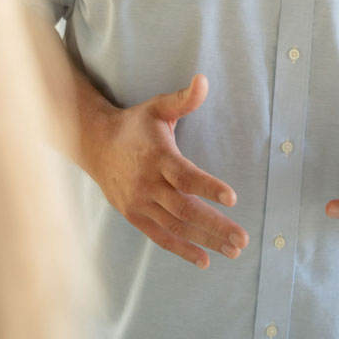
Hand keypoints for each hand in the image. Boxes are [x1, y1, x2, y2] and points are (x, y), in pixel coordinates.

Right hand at [92, 73, 248, 268]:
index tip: (232, 198)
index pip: (185, 175)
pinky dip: (182, 250)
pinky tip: (205, 258)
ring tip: (233, 250)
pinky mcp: (134, 216)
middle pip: (184, 209)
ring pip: (176, 227)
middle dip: (215, 225)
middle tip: (242, 239)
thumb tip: (204, 80)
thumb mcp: (158, 106)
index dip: (208, 187)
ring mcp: (140, 203)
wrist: (96, 145)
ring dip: (206, 240)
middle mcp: (148, 184)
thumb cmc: (135, 124)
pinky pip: (160, 237)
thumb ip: (184, 99)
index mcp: (157, 156)